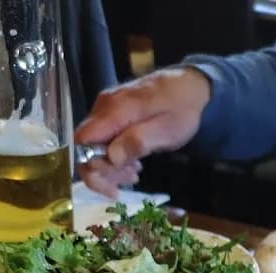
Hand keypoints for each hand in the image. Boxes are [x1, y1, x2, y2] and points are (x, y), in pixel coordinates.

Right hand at [75, 68, 211, 197]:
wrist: (192, 84)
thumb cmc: (182, 108)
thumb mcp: (166, 130)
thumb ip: (137, 141)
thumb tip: (111, 157)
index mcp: (114, 110)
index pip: (83, 142)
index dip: (91, 167)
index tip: (113, 184)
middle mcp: (104, 106)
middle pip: (85, 146)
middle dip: (103, 171)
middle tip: (130, 180)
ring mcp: (108, 108)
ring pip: (94, 144)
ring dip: (111, 166)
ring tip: (135, 174)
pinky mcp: (115, 112)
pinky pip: (104, 138)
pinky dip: (116, 155)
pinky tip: (134, 162)